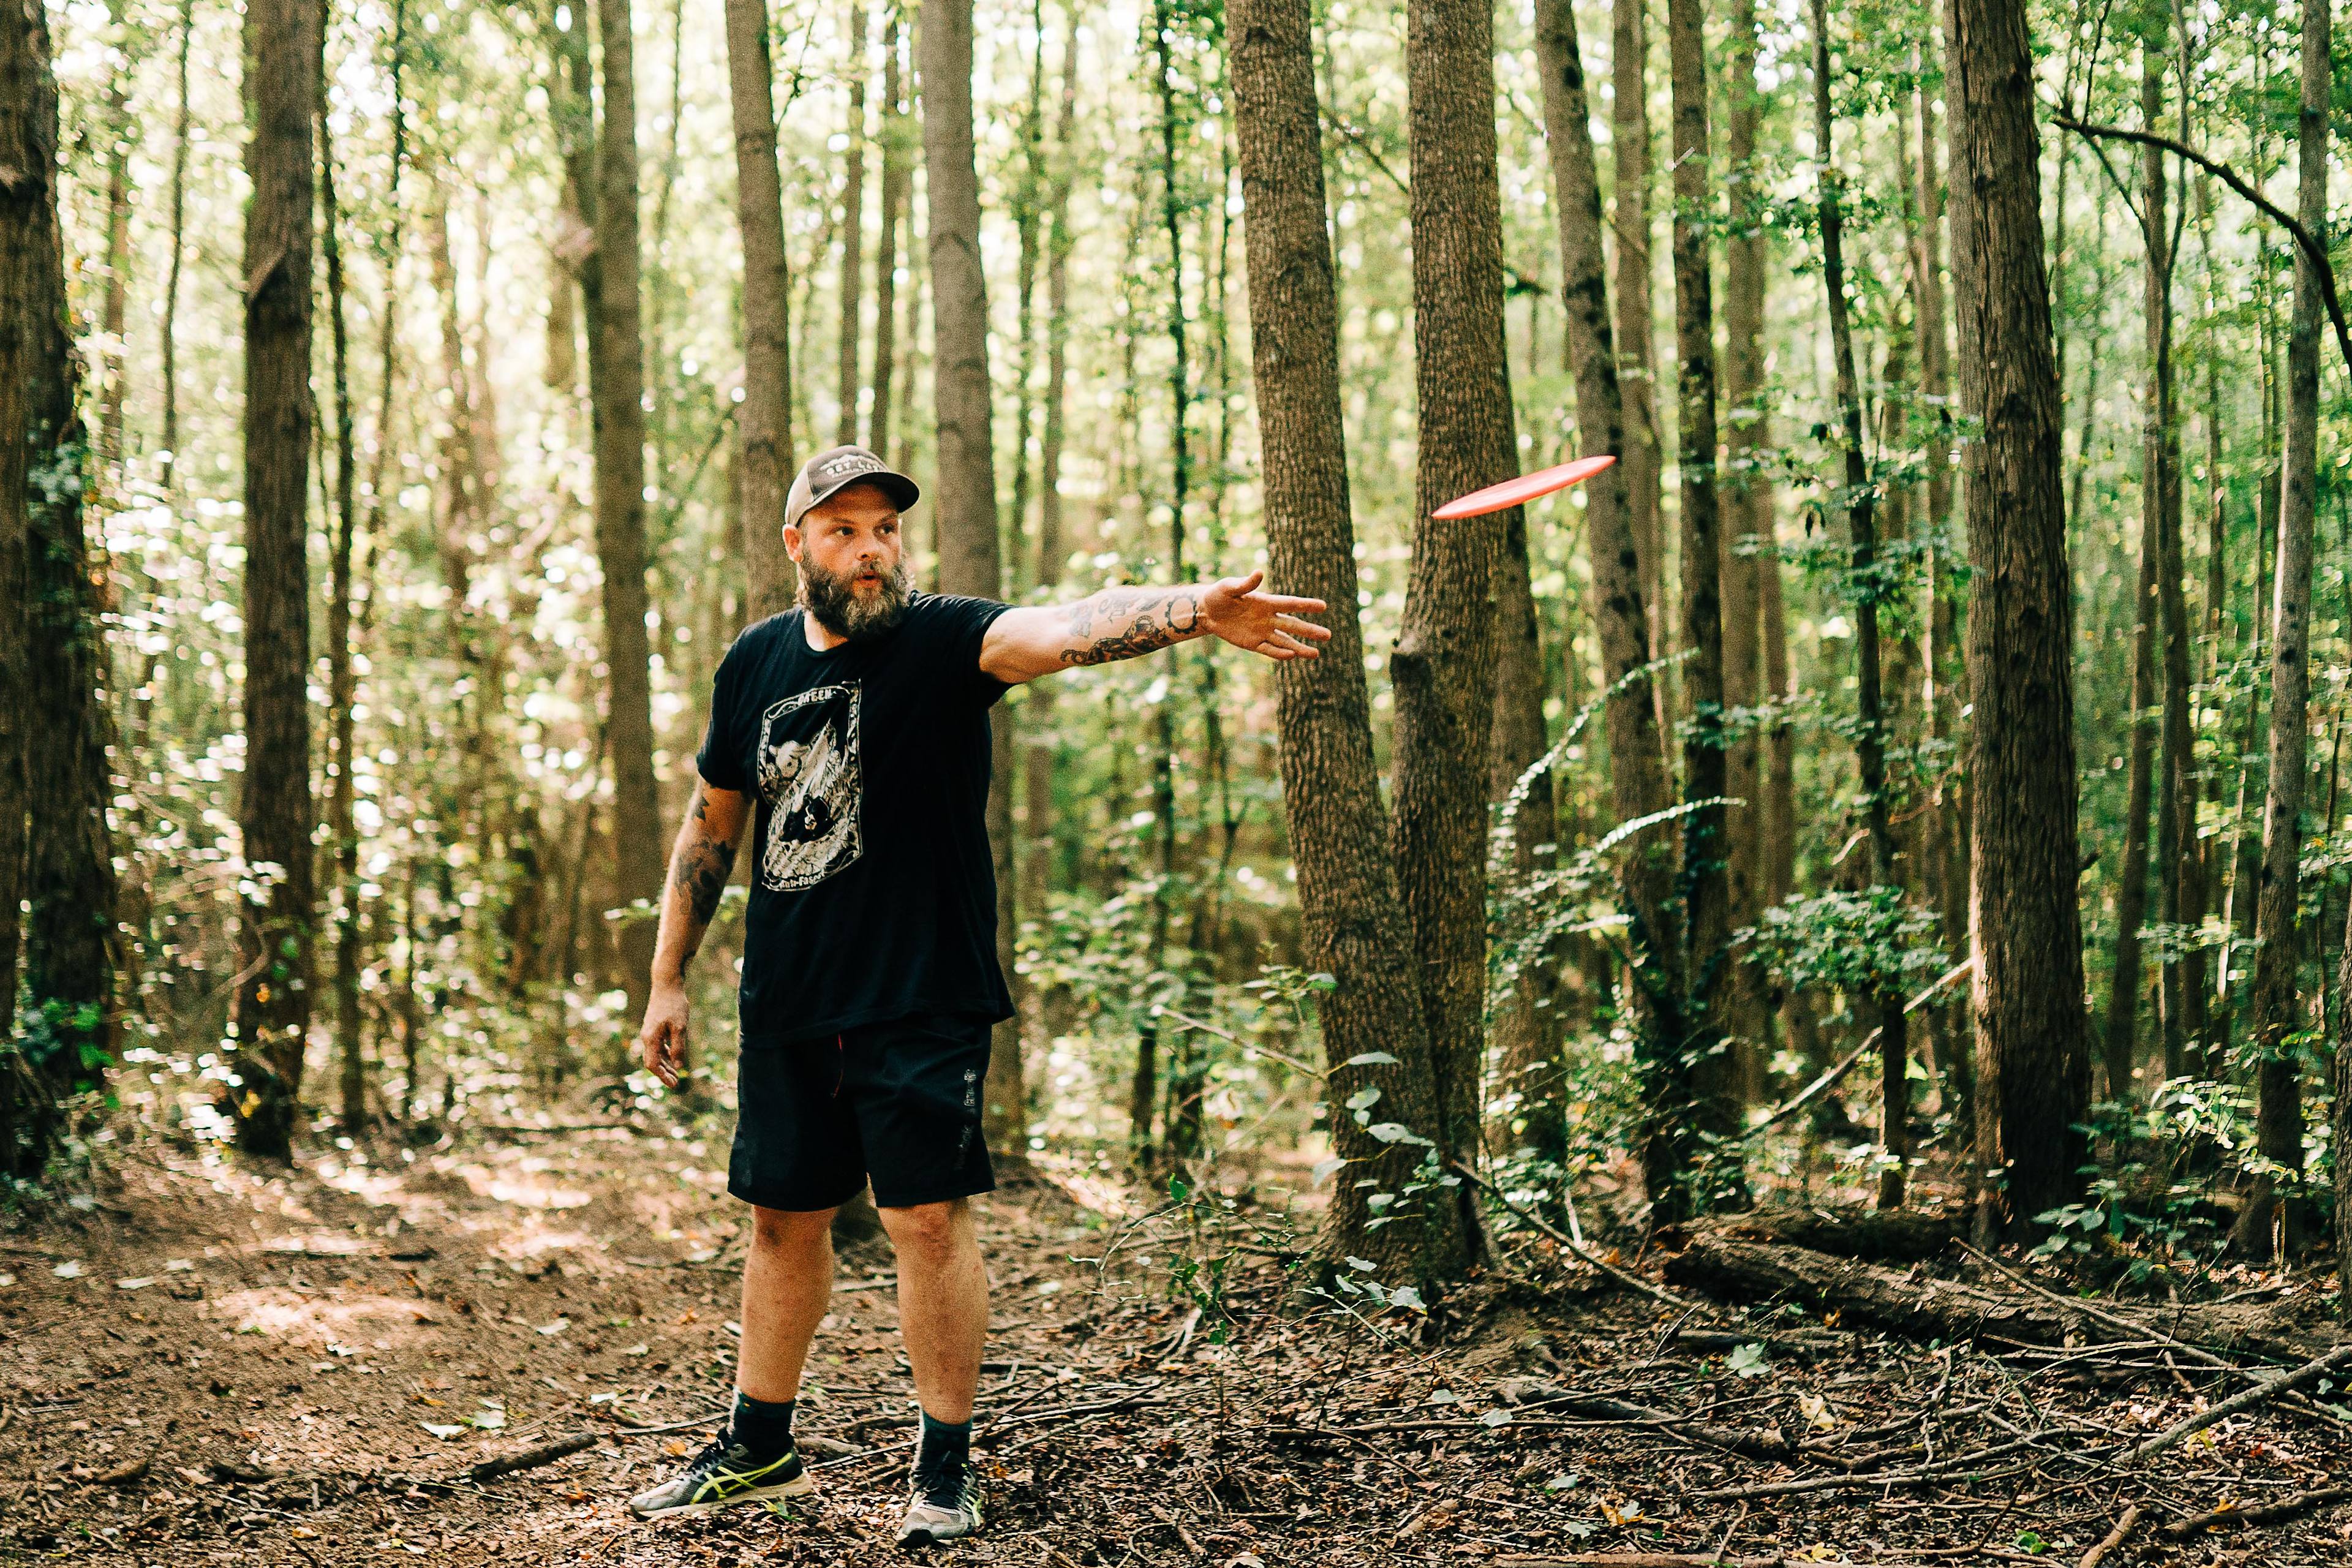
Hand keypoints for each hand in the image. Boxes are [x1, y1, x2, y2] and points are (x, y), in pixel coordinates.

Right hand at [638, 982, 689, 1088]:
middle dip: (664, 1074)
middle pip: (653, 1061)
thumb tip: (679, 1066)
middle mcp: (647, 1037)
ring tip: (676, 1074)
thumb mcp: (680, 1027)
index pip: (652, 1065)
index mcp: (651, 1038)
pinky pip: (658, 1046)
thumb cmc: (674, 1005)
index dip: (663, 1077)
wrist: (666, 985)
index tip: (674, 1084)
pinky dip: (665, 1054)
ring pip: (655, 1054)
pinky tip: (673, 1058)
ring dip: (665, 1065)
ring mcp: (649, 1032)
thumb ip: (678, 1047)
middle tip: (677, 1083)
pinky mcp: (654, 1027)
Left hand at [1199, 570, 1331, 660]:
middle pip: (1292, 625)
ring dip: (1299, 648)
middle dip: (1309, 631)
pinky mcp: (1252, 643)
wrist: (1207, 611)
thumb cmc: (1219, 594)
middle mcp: (1268, 618)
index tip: (1323, 606)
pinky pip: (1268, 649)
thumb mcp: (1229, 587)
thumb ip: (1244, 584)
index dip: (1306, 605)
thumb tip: (1259, 574)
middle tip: (1328, 635)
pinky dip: (1279, 654)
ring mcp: (1262, 632)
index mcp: (1266, 602)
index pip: (1290, 604)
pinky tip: (1292, 656)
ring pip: (1284, 641)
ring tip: (1316, 654)